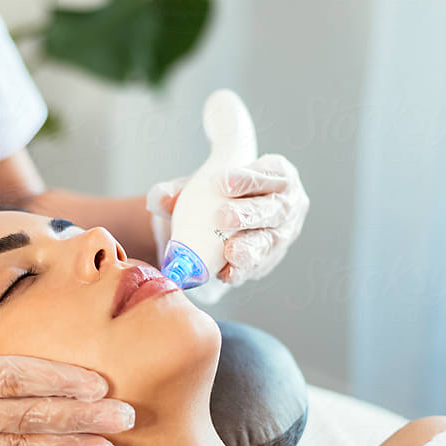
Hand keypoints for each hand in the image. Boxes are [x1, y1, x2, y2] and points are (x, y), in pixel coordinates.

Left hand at [146, 153, 309, 285]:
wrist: (224, 219)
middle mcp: (287, 205)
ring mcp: (283, 234)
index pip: (268, 172)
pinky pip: (260, 267)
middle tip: (222, 217)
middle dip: (249, 213)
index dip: (247, 178)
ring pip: (269, 242)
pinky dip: (242, 270)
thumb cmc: (217, 194)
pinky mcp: (271, 259)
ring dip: (250, 248)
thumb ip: (178, 188)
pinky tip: (227, 273)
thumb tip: (159, 198)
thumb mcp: (199, 184)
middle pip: (273, 209)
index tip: (219, 181)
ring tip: (231, 252)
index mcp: (278, 174)